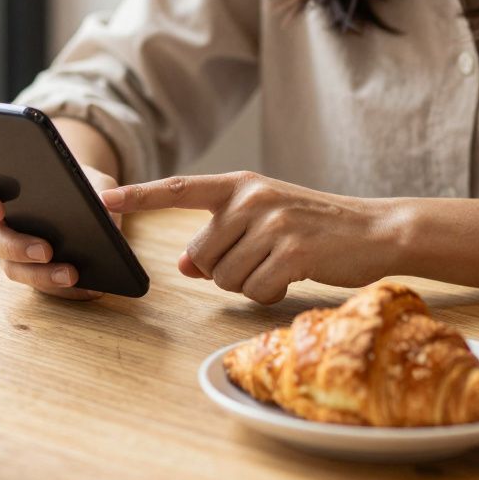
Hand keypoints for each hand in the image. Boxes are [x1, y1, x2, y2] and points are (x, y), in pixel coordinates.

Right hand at [0, 167, 117, 300]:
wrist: (92, 210)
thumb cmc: (83, 186)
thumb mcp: (96, 180)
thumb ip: (101, 187)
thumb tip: (106, 202)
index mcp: (1, 190)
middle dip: (16, 247)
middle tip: (45, 250)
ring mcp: (13, 253)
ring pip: (12, 269)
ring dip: (41, 275)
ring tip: (72, 274)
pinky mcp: (34, 274)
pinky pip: (41, 286)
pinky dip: (64, 290)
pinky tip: (90, 288)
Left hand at [101, 172, 398, 304]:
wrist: (375, 230)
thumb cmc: (313, 226)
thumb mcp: (263, 221)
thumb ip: (220, 236)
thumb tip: (183, 264)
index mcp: (239, 185)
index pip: (178, 189)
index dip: (138, 196)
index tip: (103, 199)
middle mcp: (251, 198)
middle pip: (200, 257)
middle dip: (224, 271)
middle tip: (263, 258)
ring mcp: (272, 223)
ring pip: (224, 278)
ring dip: (249, 283)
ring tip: (281, 263)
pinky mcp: (292, 251)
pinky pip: (254, 291)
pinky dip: (269, 294)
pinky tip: (294, 275)